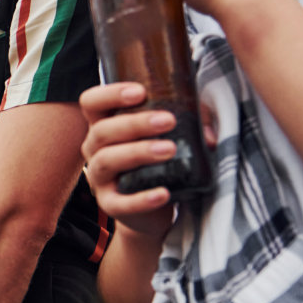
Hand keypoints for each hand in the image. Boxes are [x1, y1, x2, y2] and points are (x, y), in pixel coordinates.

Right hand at [80, 82, 190, 240]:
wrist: (152, 211)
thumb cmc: (159, 163)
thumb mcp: (171, 135)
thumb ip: (191, 124)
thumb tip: (210, 136)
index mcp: (105, 125)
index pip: (92, 102)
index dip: (110, 94)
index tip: (140, 92)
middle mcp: (96, 149)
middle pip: (102, 131)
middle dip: (135, 123)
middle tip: (168, 120)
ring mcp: (99, 178)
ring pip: (107, 160)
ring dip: (137, 152)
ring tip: (169, 150)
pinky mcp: (110, 205)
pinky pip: (120, 203)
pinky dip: (141, 199)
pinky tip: (163, 193)